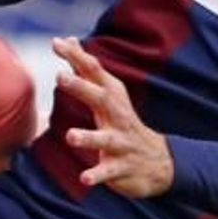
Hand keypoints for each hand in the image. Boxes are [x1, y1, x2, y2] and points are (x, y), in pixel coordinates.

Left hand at [53, 39, 170, 197]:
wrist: (161, 163)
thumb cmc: (124, 125)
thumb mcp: (109, 94)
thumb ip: (87, 69)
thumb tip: (69, 39)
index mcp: (112, 98)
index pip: (94, 73)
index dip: (76, 58)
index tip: (56, 43)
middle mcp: (118, 117)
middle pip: (102, 99)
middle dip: (82, 88)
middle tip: (60, 77)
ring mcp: (122, 143)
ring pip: (106, 139)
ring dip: (89, 137)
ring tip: (71, 137)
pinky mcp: (122, 167)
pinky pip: (109, 171)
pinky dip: (98, 175)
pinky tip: (84, 179)